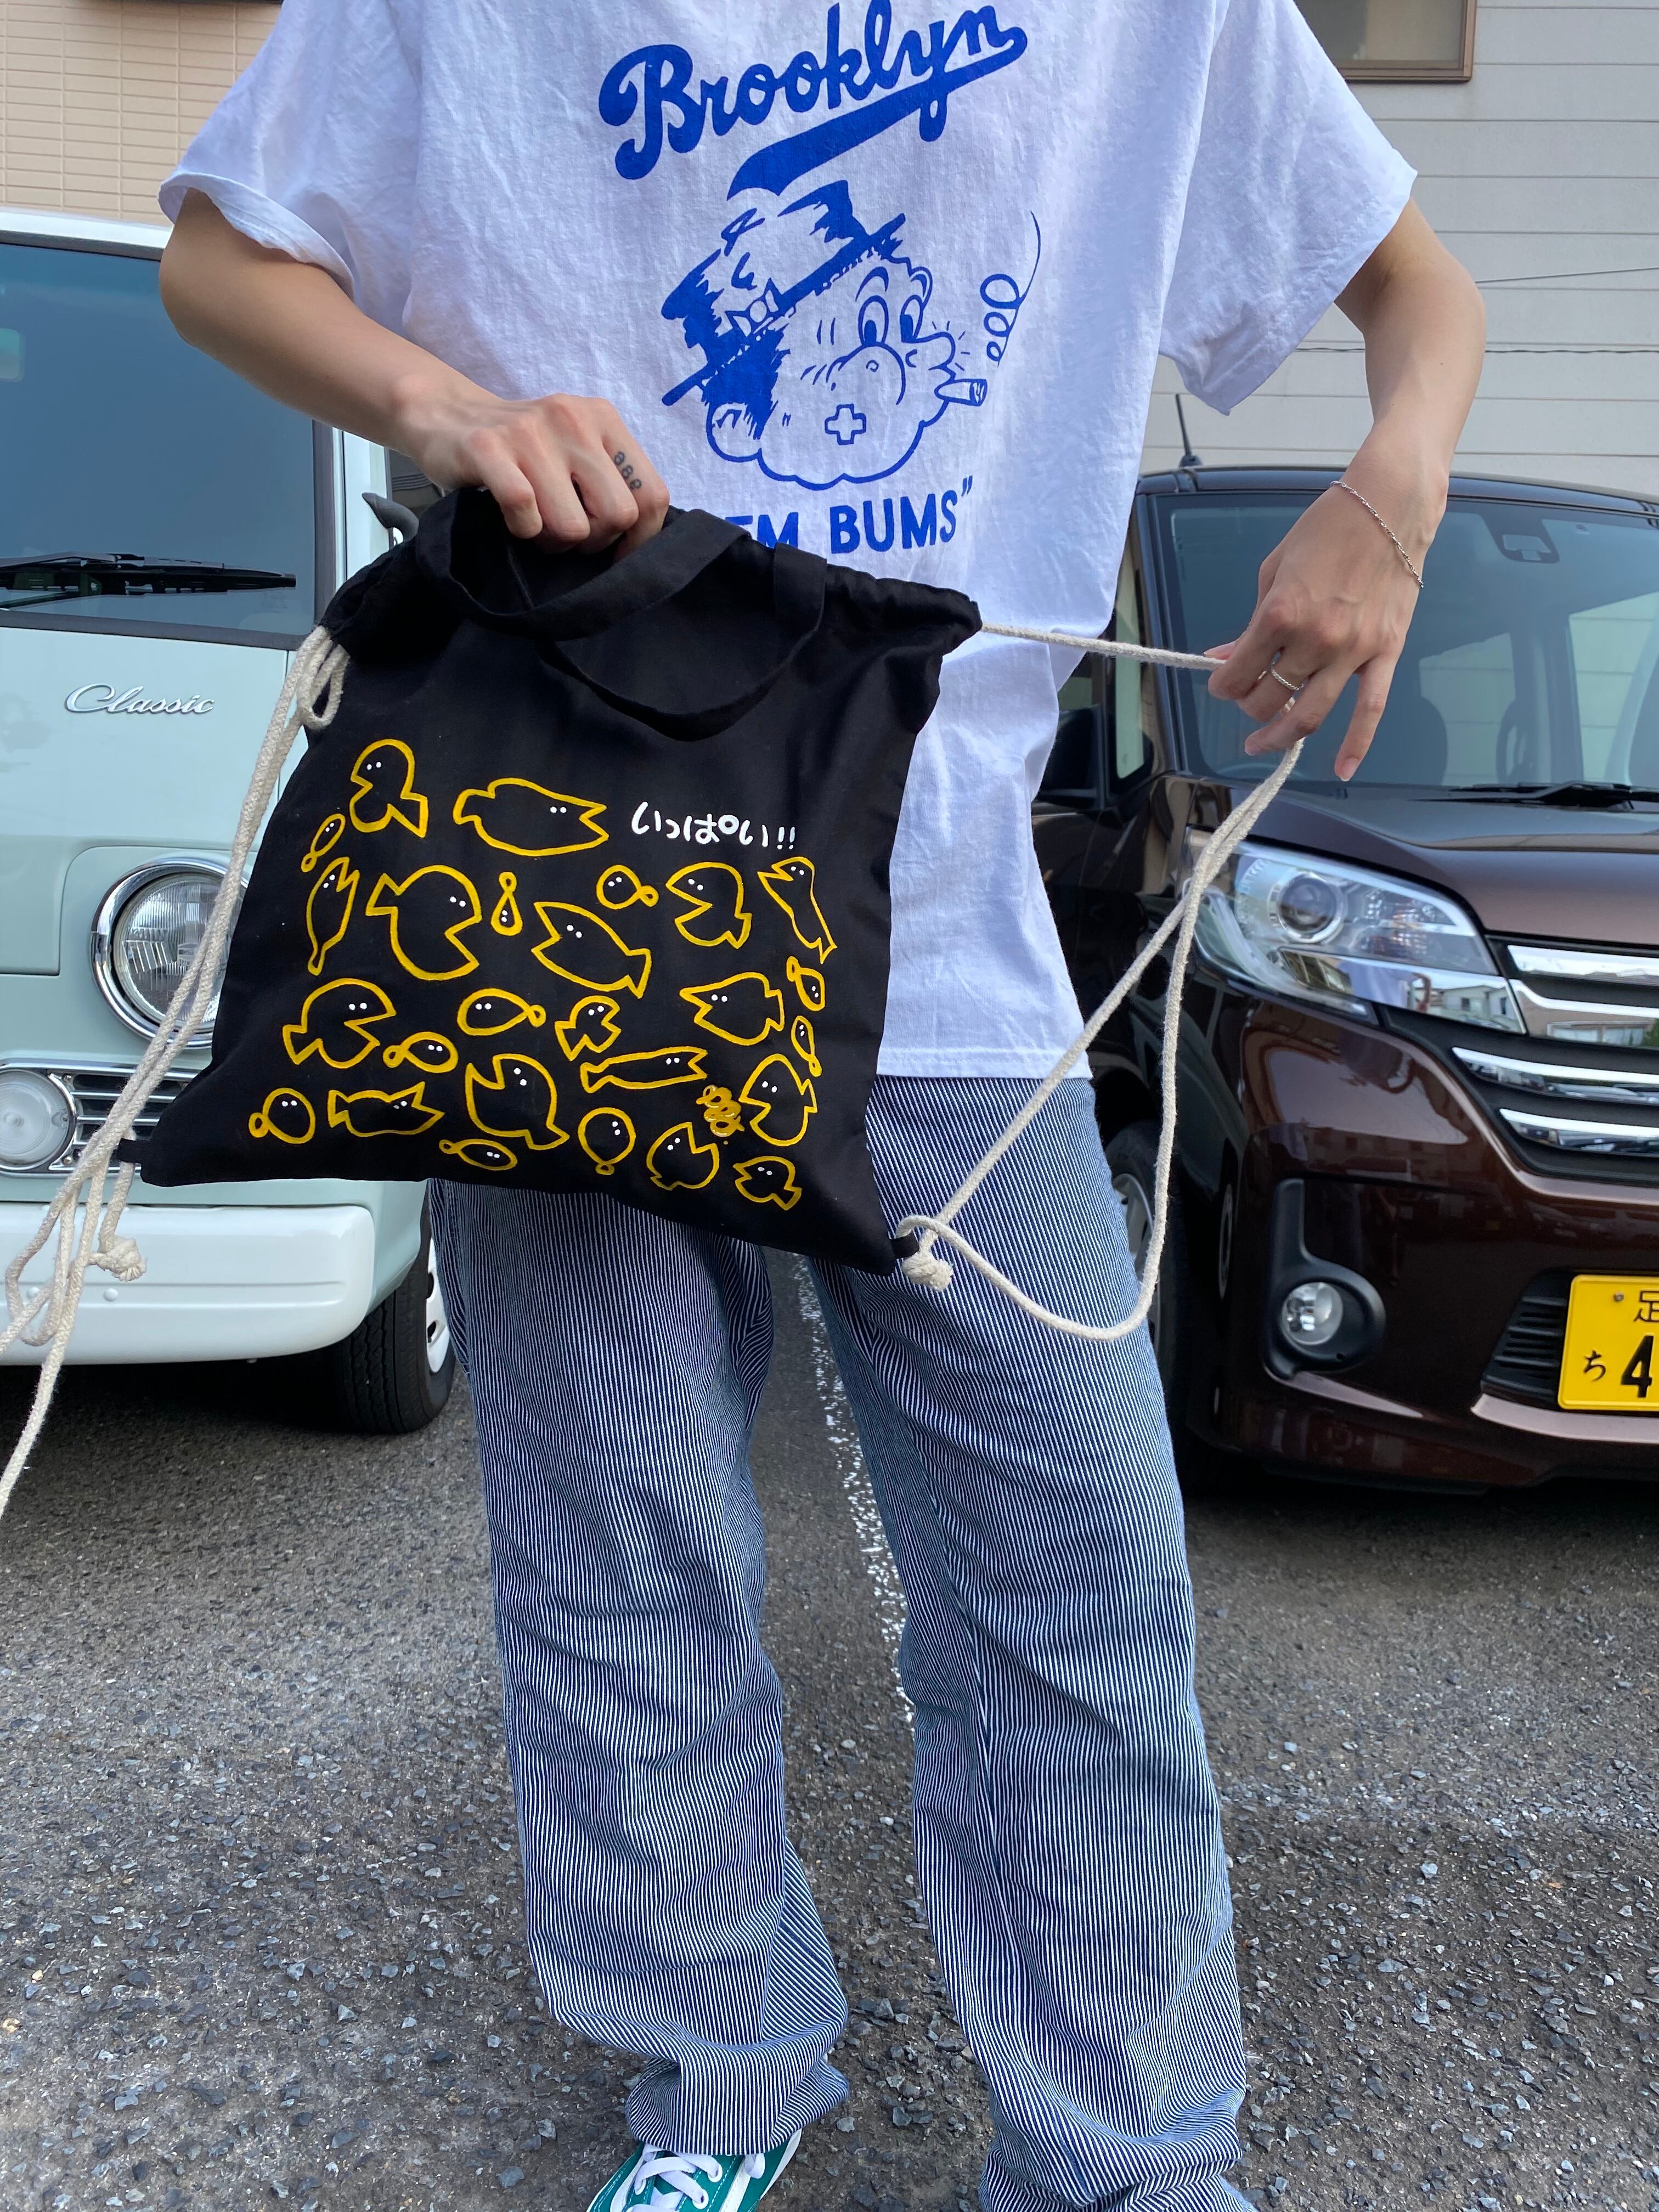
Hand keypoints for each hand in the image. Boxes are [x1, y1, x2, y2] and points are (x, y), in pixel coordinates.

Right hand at [391, 377, 669, 554]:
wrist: (446, 415)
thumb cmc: (522, 450)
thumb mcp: (577, 451)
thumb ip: (611, 482)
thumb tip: (640, 542)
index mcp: (603, 419)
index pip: (652, 494)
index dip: (640, 538)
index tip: (617, 552)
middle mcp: (572, 419)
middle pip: (617, 515)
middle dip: (593, 541)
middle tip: (565, 533)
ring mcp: (529, 431)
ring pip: (572, 525)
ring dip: (552, 541)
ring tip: (535, 523)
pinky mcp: (487, 448)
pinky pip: (525, 512)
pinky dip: (521, 530)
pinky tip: (510, 518)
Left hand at [1204, 460, 1438, 780]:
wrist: (1389, 503)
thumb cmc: (1329, 527)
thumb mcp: (1274, 570)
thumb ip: (1251, 622)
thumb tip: (1224, 657)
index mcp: (1281, 614)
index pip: (1238, 673)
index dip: (1222, 684)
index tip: (1221, 682)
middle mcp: (1315, 638)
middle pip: (1270, 698)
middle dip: (1249, 704)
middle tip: (1247, 699)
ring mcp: (1353, 650)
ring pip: (1310, 714)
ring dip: (1280, 735)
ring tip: (1264, 743)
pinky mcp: (1385, 652)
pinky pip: (1370, 710)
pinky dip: (1356, 745)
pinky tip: (1342, 769)